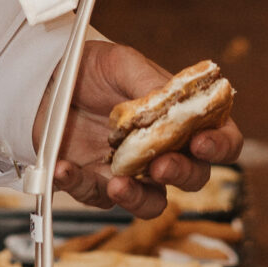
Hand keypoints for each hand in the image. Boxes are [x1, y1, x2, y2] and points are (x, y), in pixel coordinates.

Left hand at [46, 40, 243, 219]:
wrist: (47, 80)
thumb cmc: (93, 69)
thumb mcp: (121, 63)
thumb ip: (147, 83)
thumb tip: (167, 100)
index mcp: (181, 118)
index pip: (221, 138)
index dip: (220, 145)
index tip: (202, 142)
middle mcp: (164, 150)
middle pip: (193, 177)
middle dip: (182, 173)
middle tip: (161, 165)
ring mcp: (132, 172)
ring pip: (152, 203)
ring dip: (139, 199)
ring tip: (117, 184)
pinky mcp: (96, 184)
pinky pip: (95, 197)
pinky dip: (79, 184)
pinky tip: (65, 166)